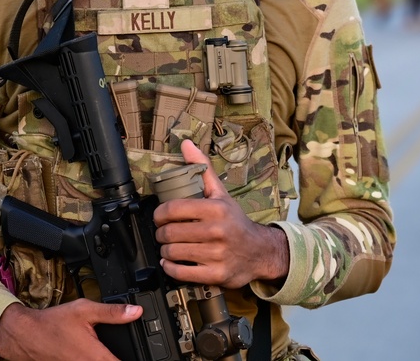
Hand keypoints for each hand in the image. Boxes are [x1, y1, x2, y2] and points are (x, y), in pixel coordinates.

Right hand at [0, 299, 141, 360]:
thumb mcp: (85, 310)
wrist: (26, 336)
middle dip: (124, 357)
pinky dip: (98, 360)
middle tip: (136, 352)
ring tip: (113, 350)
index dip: (138, 359)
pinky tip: (99, 354)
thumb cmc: (53, 323)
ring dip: (110, 358)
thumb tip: (136, 311)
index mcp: (96, 356)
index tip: (150, 355)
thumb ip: (112, 312)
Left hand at [153, 139, 288, 287]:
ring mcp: (217, 254)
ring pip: (173, 252)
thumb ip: (202, 169)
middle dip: (161, 233)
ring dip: (165, 250)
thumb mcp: (220, 193)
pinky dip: (171, 268)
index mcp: (216, 208)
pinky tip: (171, 262)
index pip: (173, 209)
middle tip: (163, 233)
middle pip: (170, 232)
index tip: (159, 217)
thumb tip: (186, 144)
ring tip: (168, 246)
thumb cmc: (235, 221)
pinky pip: (181, 272)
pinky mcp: (216, 274)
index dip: (159, 214)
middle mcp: (217, 231)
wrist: (260, 251)